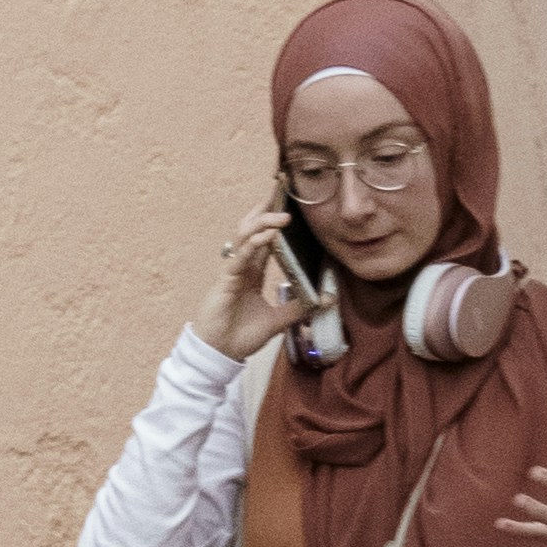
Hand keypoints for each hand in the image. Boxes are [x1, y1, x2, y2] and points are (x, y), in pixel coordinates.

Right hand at [201, 206, 305, 364]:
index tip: (285, 204)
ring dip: (262, 224)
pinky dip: (254, 245)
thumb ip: (299, 307)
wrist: (219, 355)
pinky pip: (240, 258)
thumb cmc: (240, 336)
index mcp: (251, 273)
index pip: (262, 240)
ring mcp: (232, 272)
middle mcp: (241, 268)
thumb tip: (327, 299)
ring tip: (281, 213)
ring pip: (244, 239)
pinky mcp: (226, 282)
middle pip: (251, 231)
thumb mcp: (278, 320)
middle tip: (280, 192)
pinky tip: (268, 235)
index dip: (271, 221)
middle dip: (264, 211)